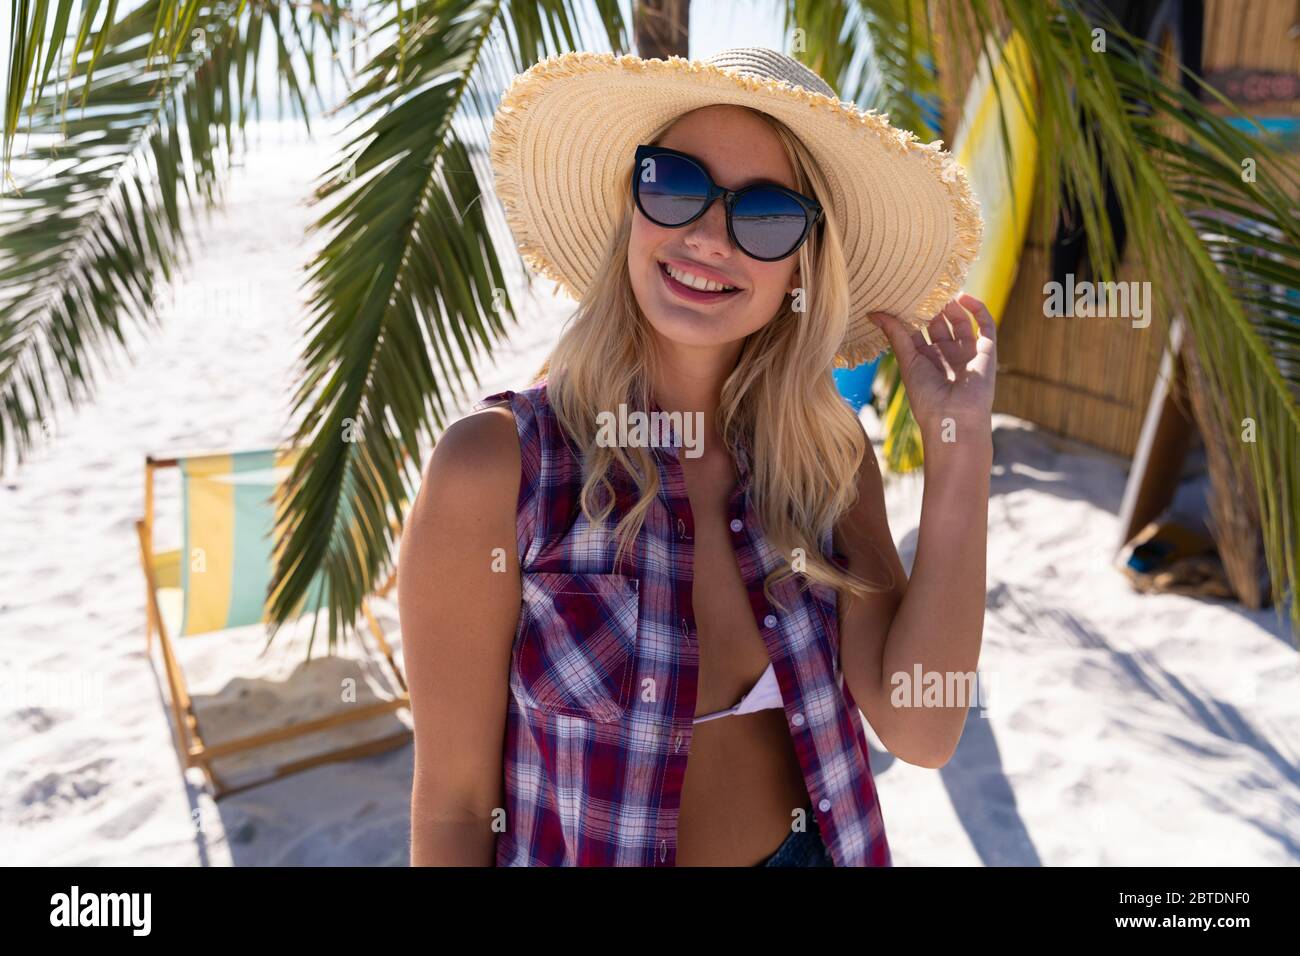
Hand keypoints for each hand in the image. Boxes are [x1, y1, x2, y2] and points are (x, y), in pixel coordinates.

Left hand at [868, 294, 995, 447]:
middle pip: (940, 324)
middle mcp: (947, 356)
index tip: (904, 295)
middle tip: (922, 286)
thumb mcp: (908, 361)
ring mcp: (967, 353)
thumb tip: (873, 313)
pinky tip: (964, 297)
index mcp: (927, 361)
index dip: (913, 315)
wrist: (953, 418)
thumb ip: (895, 334)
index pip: (920, 331)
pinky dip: (978, 309)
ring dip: (952, 305)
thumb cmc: (927, 397)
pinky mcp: (986, 351)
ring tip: (940, 288)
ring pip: (961, 321)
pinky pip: (986, 325)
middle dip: (933, 307)